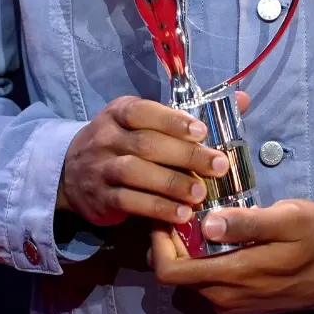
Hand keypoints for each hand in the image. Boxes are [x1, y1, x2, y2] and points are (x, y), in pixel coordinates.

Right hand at [57, 95, 241, 227]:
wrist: (70, 172)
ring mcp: (101, 167)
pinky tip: (181, 214)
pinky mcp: (100, 198)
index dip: (173, 121)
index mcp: (120, 112)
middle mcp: (107, 136)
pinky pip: (129, 202)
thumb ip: (190, 115)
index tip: (202, 131)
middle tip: (217, 166)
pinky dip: (157, 208)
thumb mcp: (146, 122)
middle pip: (146, 143)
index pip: (144, 111)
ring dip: (171, 184)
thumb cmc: (123, 143)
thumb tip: (242, 100)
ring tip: (200, 194)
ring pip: (136, 173)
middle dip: (185, 155)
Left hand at [150, 199, 313, 313]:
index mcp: (234, 275)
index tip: (169, 211)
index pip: (170, 270)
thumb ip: (247, 224)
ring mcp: (233, 305)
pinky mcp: (242, 304)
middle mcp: (226, 298)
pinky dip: (204, 262)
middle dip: (171, 242)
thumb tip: (206, 224)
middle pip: (175, 275)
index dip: (159, 240)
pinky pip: (208, 284)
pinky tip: (219, 239)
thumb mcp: (290, 219)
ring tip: (201, 219)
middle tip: (184, 208)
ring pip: (190, 280)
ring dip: (187, 252)